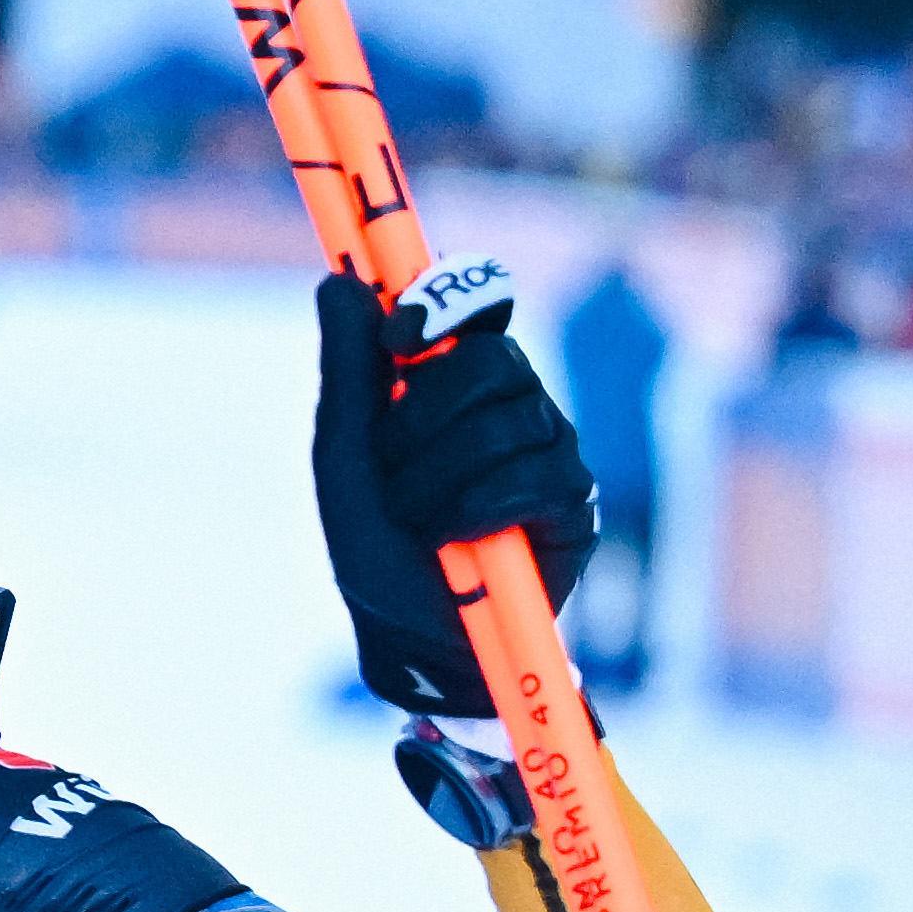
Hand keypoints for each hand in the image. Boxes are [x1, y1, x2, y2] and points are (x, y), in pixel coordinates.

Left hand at [314, 262, 588, 718]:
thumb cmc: (375, 539)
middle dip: (420, 418)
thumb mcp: (344, 454)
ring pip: (503, 424)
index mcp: (458, 375)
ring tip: (417, 520)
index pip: (479, 297)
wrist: (407, 630)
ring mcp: (553, 446)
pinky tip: (456, 542)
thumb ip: (348, 370)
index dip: (447, 300)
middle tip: (390, 467)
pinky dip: (472, 514)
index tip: (399, 336)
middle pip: (490, 359)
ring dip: (434, 481)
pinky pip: (530, 480)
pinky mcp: (576, 499)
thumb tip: (336, 281)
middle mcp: (515, 399)